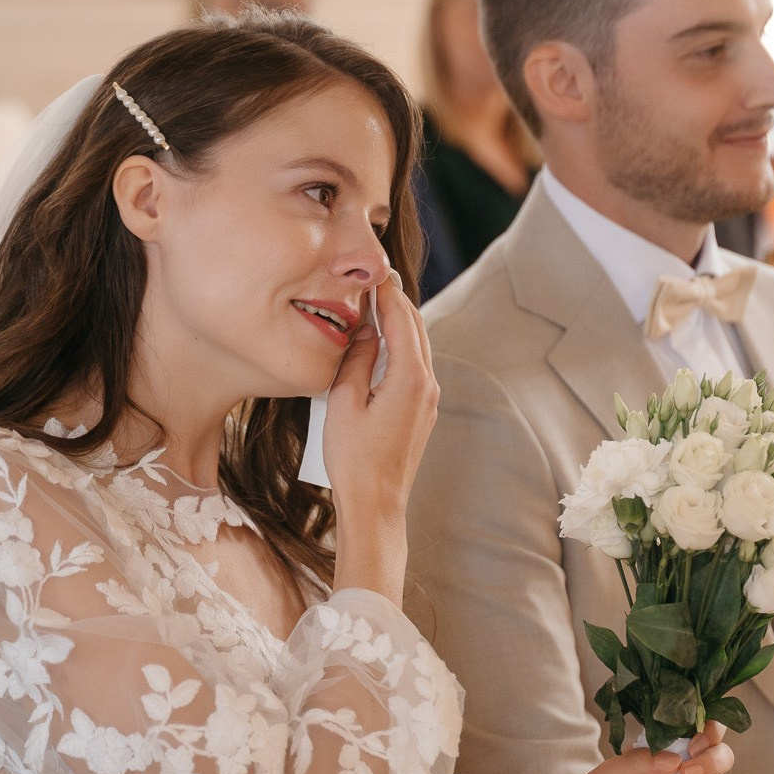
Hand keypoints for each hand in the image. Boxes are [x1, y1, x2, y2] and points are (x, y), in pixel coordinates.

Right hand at [326, 271, 438, 604]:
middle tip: (372, 278)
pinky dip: (401, 346)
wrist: (376, 505)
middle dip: (395, 300)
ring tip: (375, 303)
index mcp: (409, 377)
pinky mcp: (423, 412)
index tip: (370, 268)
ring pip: (418, 346)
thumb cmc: (354, 460)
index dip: (384, 291)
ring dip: (399, 322)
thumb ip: (358, 358)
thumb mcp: (345, 402)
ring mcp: (429, 400)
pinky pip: (415, 366)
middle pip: (415, 327)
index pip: (400, 317)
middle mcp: (428, 384)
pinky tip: (382, 342)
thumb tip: (367, 330)